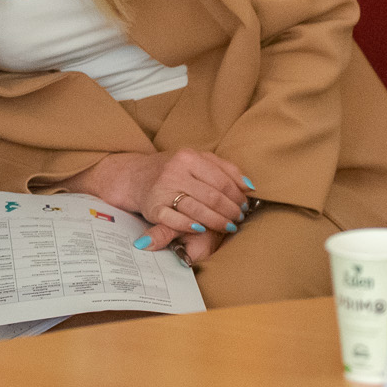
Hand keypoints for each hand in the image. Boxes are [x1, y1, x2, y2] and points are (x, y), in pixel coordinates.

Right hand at [67, 149, 251, 264]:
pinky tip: (202, 229)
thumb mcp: (197, 160)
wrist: (136, 176)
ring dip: (217, 221)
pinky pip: (175, 220)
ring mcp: (163, 189)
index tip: (245, 205)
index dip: (237, 196)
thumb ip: (225, 169)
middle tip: (239, 219)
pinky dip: (191, 226)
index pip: (221, 180)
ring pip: (198, 209)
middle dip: (230, 211)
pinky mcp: (153, 207)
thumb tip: (249, 186)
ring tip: (228, 226)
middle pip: (212, 196)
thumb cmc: (174, 169)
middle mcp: (175, 171)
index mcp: (189, 157)